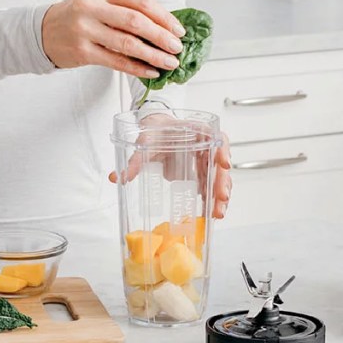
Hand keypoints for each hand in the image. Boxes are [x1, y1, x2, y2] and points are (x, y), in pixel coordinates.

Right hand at [42, 0, 186, 78]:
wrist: (43, 31)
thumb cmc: (79, 16)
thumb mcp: (99, 1)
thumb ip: (127, 8)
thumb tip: (166, 27)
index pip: (140, 1)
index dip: (163, 16)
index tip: (179, 30)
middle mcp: (91, 6)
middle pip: (136, 22)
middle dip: (161, 37)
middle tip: (178, 48)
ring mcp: (84, 29)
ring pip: (127, 44)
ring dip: (153, 55)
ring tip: (170, 63)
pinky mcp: (81, 51)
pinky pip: (116, 61)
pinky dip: (137, 68)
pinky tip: (151, 72)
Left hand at [109, 114, 232, 218]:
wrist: (156, 129)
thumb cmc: (156, 130)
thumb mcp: (145, 141)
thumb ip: (135, 159)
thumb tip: (118, 178)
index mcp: (198, 131)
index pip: (218, 138)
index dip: (223, 151)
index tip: (223, 163)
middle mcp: (206, 145)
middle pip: (221, 163)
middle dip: (222, 183)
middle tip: (221, 199)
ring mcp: (205, 160)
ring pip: (219, 178)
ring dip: (220, 196)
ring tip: (217, 213)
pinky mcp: (201, 172)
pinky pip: (210, 185)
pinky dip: (212, 199)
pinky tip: (211, 212)